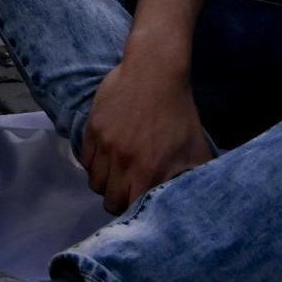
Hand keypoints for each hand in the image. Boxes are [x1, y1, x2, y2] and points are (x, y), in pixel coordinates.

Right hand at [78, 46, 213, 212]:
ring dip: (105, 182)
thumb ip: (195, 180)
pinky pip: (85, 160)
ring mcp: (105, 145)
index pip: (130, 209)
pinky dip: (94, 164)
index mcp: (148, 172)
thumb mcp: (197, 149)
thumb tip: (195, 200)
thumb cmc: (178, 112)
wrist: (154, 72)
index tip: (140, 201)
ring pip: (94, 182)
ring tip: (117, 172)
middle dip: (119, 198)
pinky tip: (107, 156)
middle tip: (128, 188)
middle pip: (109, 200)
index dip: (134, 209)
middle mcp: (123, 163)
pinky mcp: (92, 129)